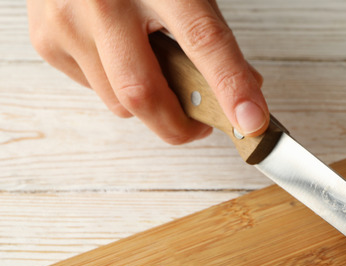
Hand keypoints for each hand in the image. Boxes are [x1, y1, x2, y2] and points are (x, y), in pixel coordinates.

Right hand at [27, 0, 268, 142]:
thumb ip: (211, 34)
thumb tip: (245, 91)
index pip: (204, 41)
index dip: (231, 86)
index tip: (251, 121)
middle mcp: (106, 2)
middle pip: (143, 92)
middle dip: (179, 126)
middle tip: (201, 127)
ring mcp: (68, 21)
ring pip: (118, 102)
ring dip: (148, 104)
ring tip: (158, 72)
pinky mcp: (47, 40)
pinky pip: (94, 89)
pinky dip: (115, 86)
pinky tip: (121, 54)